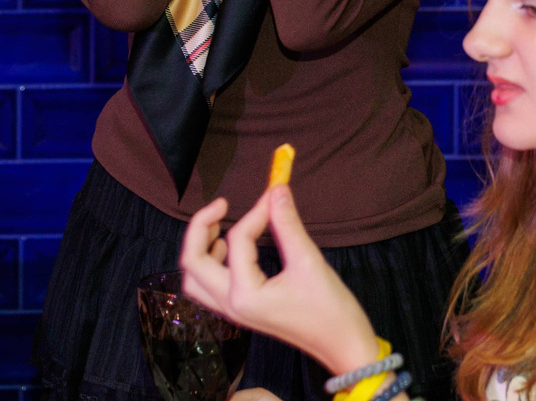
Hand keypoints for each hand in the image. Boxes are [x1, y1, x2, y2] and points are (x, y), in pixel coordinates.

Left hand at [179, 186, 381, 375]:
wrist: (342, 346)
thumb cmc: (329, 310)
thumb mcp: (309, 262)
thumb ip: (287, 224)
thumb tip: (277, 190)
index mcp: (244, 294)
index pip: (238, 239)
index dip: (256, 211)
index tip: (275, 194)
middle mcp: (232, 305)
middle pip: (193, 262)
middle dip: (200, 228)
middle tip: (221, 204)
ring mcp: (234, 311)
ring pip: (195, 279)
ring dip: (200, 249)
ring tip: (219, 226)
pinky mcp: (243, 310)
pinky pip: (209, 288)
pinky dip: (210, 266)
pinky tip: (229, 249)